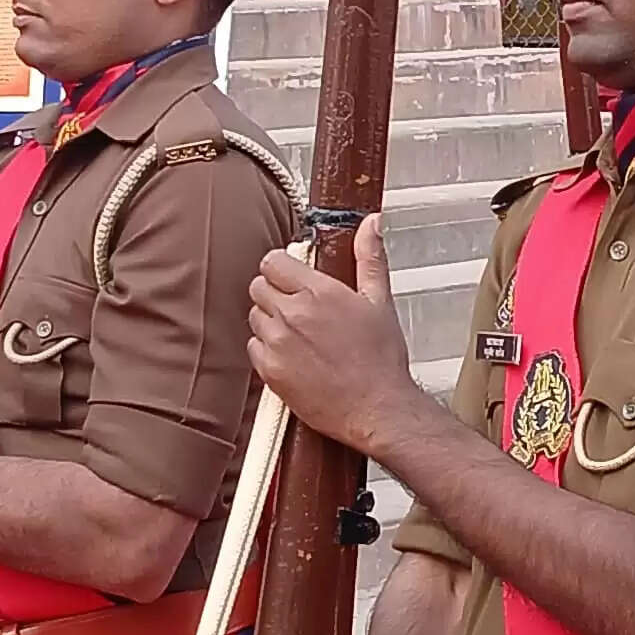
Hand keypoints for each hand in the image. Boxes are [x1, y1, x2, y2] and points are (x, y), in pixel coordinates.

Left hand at [244, 215, 429, 456]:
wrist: (376, 409)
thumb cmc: (381, 362)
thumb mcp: (380, 301)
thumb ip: (369, 257)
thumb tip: (370, 225)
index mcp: (319, 293)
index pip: (272, 262)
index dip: (282, 267)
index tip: (292, 276)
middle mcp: (293, 315)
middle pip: (258, 286)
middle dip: (275, 292)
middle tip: (298, 307)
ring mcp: (278, 344)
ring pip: (254, 316)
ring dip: (271, 321)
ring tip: (299, 335)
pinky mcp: (270, 371)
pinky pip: (253, 347)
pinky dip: (267, 349)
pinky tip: (293, 355)